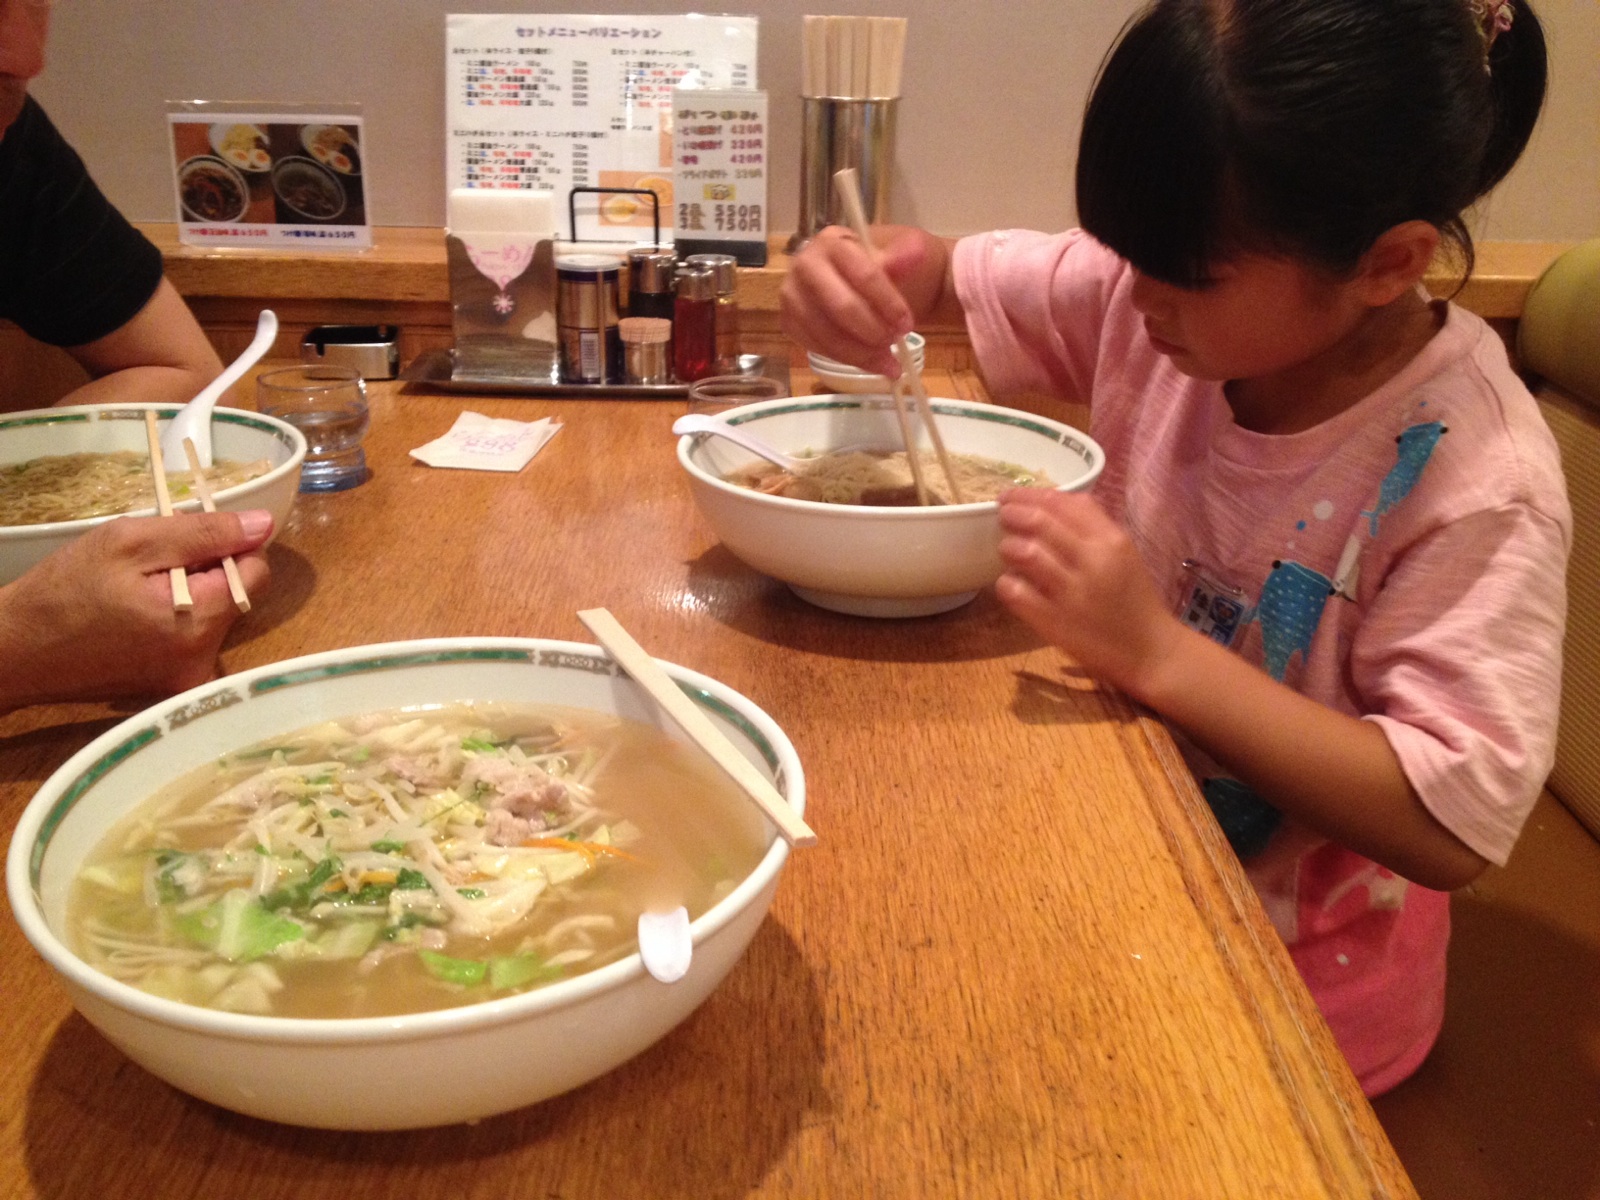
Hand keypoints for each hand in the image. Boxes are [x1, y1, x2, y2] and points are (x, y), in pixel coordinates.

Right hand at [0, 510, 273, 709]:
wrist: (14, 652)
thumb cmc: (64, 591)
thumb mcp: (129, 543)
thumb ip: (203, 534)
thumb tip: (263, 526)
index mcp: (200, 624)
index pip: (256, 572)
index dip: (230, 546)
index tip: (190, 537)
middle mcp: (205, 661)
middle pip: (237, 596)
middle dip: (205, 569)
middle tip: (150, 563)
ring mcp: (189, 680)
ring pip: (216, 616)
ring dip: (189, 593)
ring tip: (137, 589)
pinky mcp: (172, 688)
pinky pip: (193, 639)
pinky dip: (176, 619)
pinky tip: (136, 615)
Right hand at [779, 224, 942, 378]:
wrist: (865, 277)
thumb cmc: (885, 263)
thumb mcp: (903, 250)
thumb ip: (907, 253)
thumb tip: (912, 256)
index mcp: (834, 241)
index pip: (864, 274)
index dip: (887, 303)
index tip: (906, 325)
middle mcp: (805, 264)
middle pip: (840, 307)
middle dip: (872, 330)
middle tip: (895, 342)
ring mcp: (792, 295)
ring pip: (826, 333)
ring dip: (860, 353)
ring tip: (887, 360)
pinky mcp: (789, 321)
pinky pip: (815, 346)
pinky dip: (845, 358)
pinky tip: (868, 361)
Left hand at [995, 488, 1184, 701]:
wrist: (1150, 651)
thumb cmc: (1134, 600)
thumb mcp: (1124, 554)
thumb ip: (1094, 526)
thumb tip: (1054, 501)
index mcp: (1112, 540)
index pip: (1064, 503)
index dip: (1030, 494)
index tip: (1011, 495)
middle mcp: (1093, 561)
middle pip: (1041, 522)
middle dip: (1014, 513)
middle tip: (1003, 514)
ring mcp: (1072, 592)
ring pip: (1026, 553)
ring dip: (1009, 546)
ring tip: (1007, 549)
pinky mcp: (1055, 621)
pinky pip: (1017, 592)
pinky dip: (1006, 583)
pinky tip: (1009, 583)